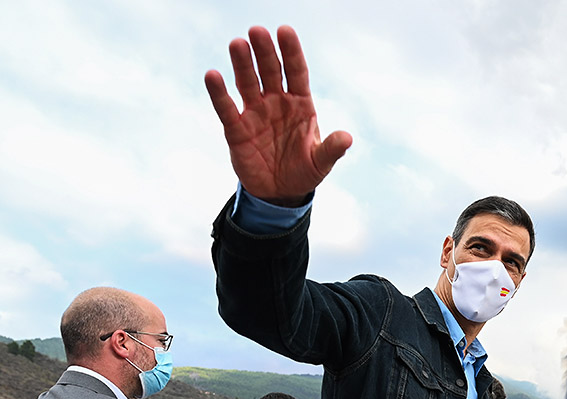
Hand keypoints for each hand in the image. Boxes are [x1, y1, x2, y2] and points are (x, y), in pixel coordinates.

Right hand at [205, 25, 351, 203]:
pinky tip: (213, 75)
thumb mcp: (321, 163)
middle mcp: (277, 103)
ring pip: (248, 83)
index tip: (285, 31)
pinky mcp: (237, 130)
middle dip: (265, 52)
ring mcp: (255, 113)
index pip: (296, 72)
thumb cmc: (304, 172)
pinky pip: (227, 108)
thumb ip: (331, 149)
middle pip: (271, 72)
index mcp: (301, 105)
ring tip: (238, 44)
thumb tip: (347, 138)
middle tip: (257, 31)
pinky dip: (219, 93)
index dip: (291, 52)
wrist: (280, 194)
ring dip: (242, 64)